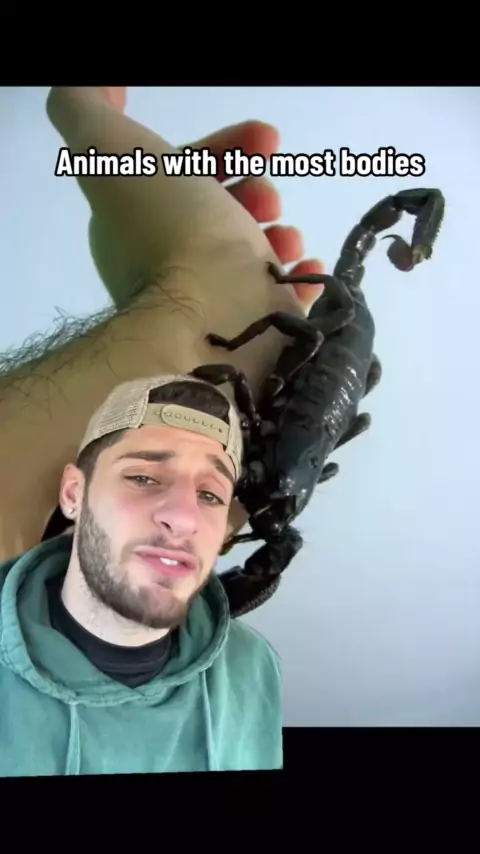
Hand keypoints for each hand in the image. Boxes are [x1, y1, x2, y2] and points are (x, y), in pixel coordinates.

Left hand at [70, 87, 324, 312]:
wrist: (212, 322)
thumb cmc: (172, 234)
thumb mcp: (110, 152)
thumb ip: (84, 108)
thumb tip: (101, 87)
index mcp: (142, 223)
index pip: (182, 174)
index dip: (222, 147)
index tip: (263, 139)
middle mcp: (174, 262)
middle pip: (220, 210)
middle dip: (253, 188)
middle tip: (270, 196)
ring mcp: (214, 300)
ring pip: (253, 253)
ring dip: (278, 231)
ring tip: (288, 238)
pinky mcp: (256, 329)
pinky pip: (281, 294)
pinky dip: (297, 273)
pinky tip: (306, 262)